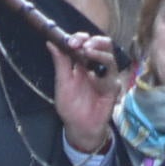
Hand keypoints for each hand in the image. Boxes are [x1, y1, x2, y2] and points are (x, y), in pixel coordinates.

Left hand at [50, 40, 126, 156]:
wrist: (79, 127)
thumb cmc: (70, 106)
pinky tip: (94, 78)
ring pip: (110, 57)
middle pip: (103, 45)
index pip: (85, 43)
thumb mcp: (62, 83)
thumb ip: (60, 63)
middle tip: (83, 45)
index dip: (80, 38)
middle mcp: (96, 67)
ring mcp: (106, 77)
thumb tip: (51, 42)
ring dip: (99, 53)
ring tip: (87, 53)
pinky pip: (113, 78)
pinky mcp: (113, 89)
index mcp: (82, 63)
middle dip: (94, 41)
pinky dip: (104, 75)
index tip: (71, 41)